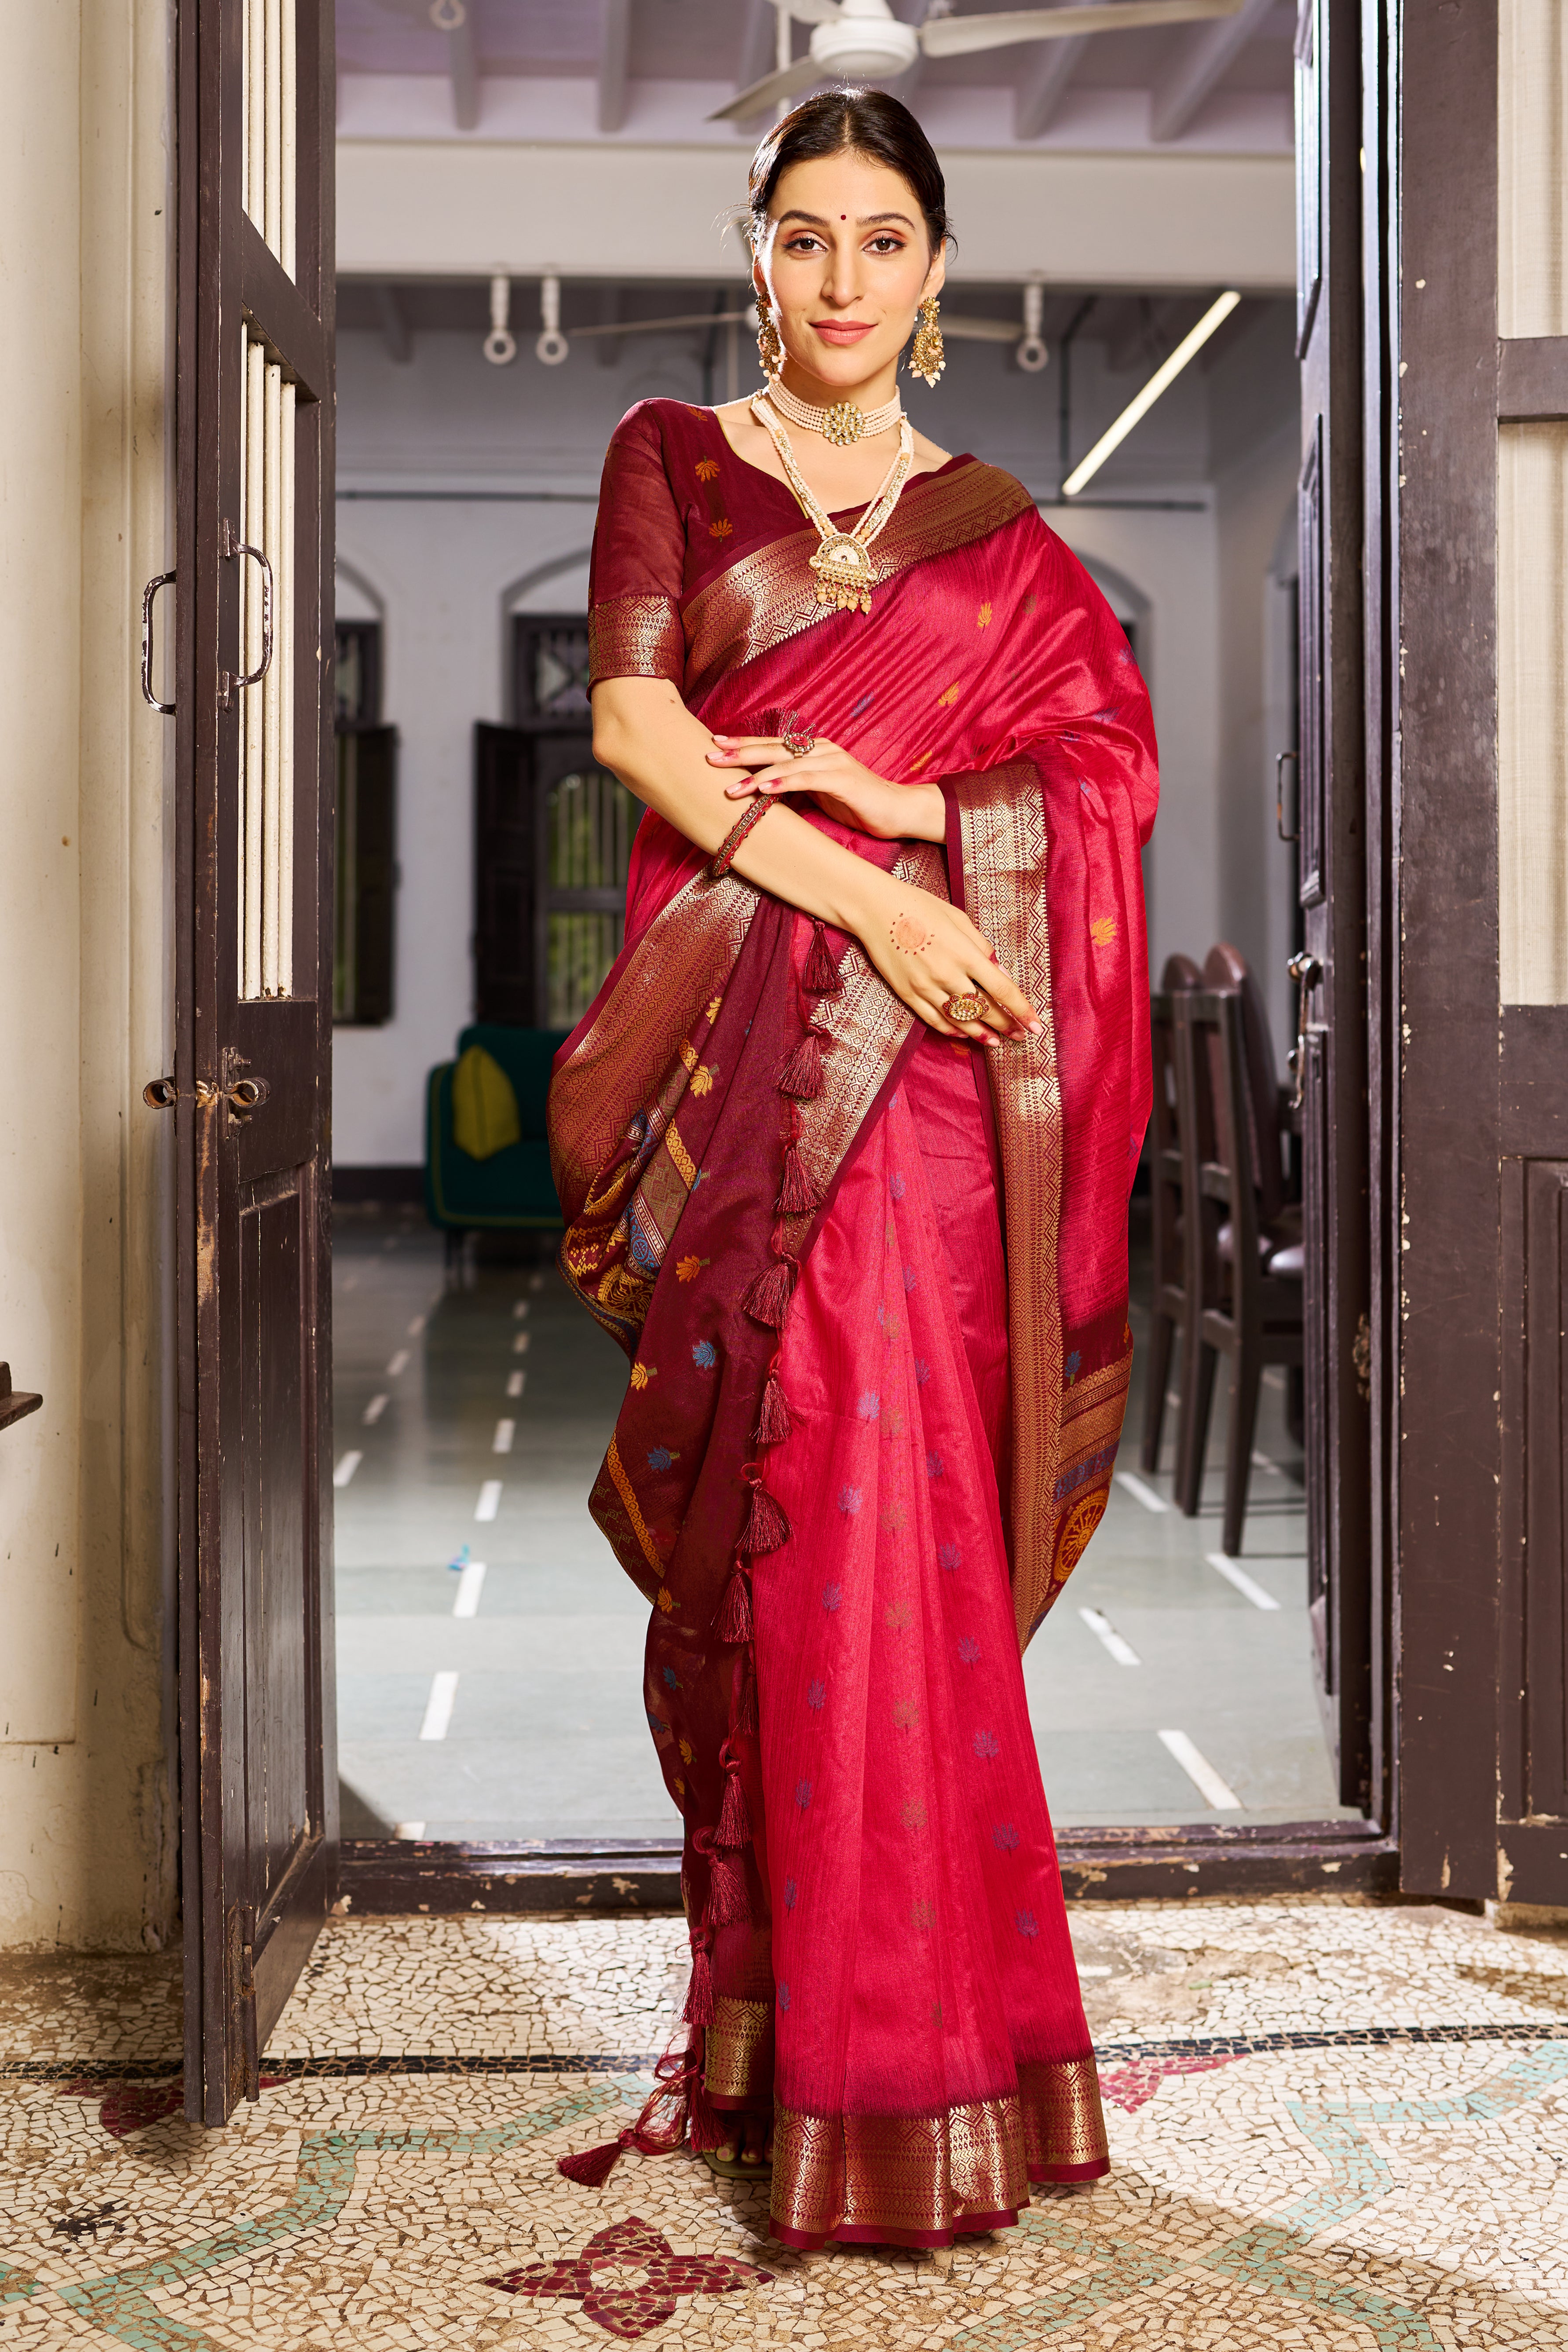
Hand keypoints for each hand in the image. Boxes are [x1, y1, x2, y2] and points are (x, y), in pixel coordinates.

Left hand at [707, 732, 943, 844]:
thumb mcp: (817, 794)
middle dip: (738, 753)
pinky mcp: (842, 779)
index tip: (713, 746)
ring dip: (754, 774)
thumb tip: (761, 792)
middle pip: (772, 748)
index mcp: (813, 750)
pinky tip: (763, 788)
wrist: (896, 811)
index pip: (771, 745)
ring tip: (729, 785)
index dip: (742, 745)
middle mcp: (820, 749)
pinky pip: (807, 778)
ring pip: (785, 763)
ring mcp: (832, 761)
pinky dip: (784, 782)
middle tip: (709, 757)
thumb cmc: (856, 804)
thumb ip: (793, 787)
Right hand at [848, 872, 1041, 1046]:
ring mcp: (926, 987)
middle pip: (984, 1010)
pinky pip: (934, 1019)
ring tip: (996, 1042)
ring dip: (981, 1034)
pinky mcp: (908, 994)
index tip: (1037, 1025)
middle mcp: (947, 974)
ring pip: (960, 1020)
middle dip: (1006, 1025)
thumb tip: (1001, 972)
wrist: (876, 910)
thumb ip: (982, 947)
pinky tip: (964, 1035)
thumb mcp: (959, 919)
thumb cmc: (920, 907)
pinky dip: (951, 1030)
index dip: (1022, 1011)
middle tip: (1021, 1036)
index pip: (1002, 990)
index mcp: (965, 953)